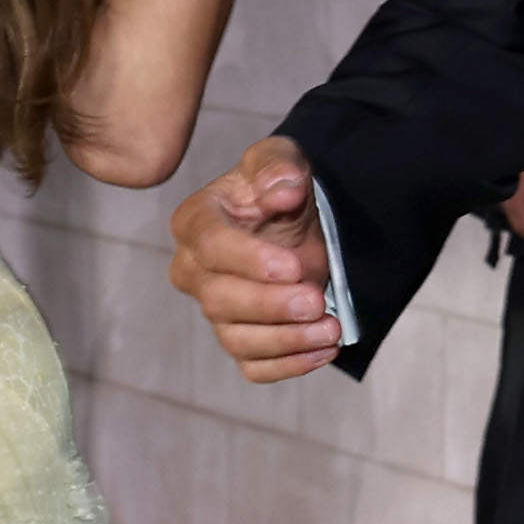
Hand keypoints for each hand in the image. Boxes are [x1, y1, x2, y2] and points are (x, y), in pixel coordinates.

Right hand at [172, 132, 344, 379]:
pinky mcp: (239, 337)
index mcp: (195, 222)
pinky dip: (288, 365)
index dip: (250, 260)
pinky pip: (253, 365)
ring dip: (286, 341)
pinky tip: (323, 351)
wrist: (293, 222)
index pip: (210, 247)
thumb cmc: (277, 188)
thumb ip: (277, 165)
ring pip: (237, 339)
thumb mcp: (279, 158)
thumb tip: (283, 190)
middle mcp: (194, 270)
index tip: (292, 266)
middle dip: (271, 305)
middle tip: (316, 301)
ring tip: (330, 330)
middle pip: (220, 300)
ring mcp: (214, 309)